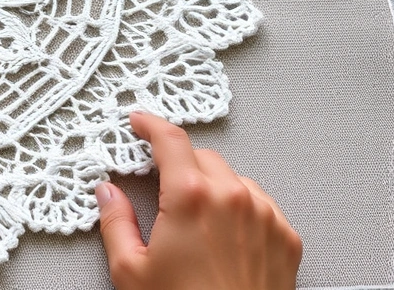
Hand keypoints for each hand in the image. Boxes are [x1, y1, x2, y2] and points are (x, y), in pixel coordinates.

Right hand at [97, 111, 301, 289]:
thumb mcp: (131, 270)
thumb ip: (115, 222)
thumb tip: (106, 194)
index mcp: (191, 197)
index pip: (170, 140)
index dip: (150, 124)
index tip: (139, 122)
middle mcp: (234, 197)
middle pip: (201, 157)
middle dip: (179, 163)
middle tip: (160, 183)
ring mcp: (266, 215)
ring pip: (233, 178)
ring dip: (211, 185)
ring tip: (193, 218)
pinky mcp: (286, 236)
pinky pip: (260, 203)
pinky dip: (239, 207)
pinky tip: (223, 233)